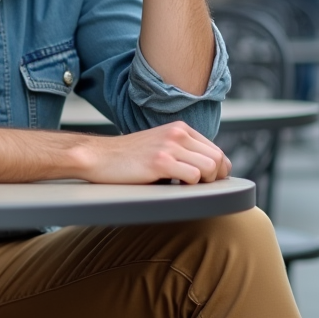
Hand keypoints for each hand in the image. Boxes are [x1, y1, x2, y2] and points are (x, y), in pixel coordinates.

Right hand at [78, 121, 231, 183]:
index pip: (216, 150)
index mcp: (180, 129)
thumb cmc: (129, 158)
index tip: (209, 183)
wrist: (99, 156)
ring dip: (203, 183)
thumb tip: (210, 171)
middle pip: (218, 159)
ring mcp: (170, 146)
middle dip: (214, 178)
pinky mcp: (160, 161)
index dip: (219, 170)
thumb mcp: (160, 145)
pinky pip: (193, 176)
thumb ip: (182, 152)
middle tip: (198, 189)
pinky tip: (174, 186)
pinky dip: (189, 187)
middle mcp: (178, 133)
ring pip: (210, 167)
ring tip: (185, 187)